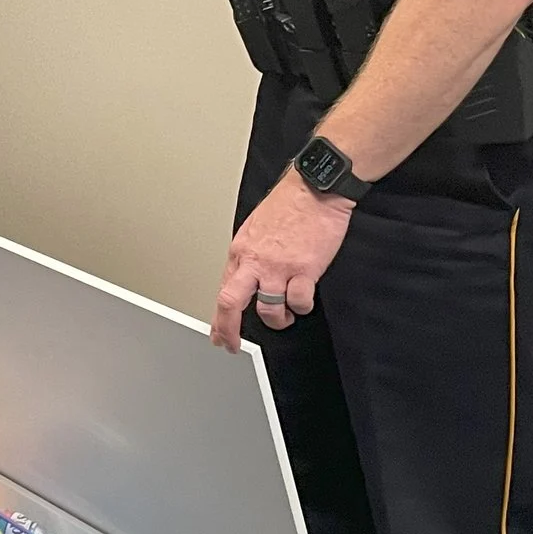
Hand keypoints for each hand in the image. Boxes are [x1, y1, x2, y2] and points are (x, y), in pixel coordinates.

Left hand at [210, 171, 355, 352]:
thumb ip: (249, 256)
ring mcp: (278, 266)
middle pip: (231, 302)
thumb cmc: (288, 204)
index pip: (222, 291)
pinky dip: (302, 306)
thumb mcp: (255, 228)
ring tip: (286, 316)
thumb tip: (246, 280)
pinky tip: (303, 300)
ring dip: (277, 320)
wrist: (314, 188)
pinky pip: (299, 301)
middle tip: (233, 344)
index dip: (218, 319)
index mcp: (241, 251)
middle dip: (229, 330)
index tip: (219, 335)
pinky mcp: (304, 269)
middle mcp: (255, 260)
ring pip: (268, 310)